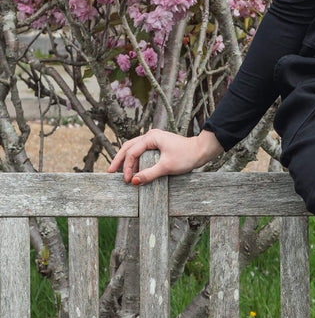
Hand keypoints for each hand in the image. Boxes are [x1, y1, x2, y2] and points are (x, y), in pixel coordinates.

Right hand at [107, 128, 223, 184]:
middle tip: (110, 172)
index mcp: (152, 137)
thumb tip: (134, 181)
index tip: (126, 179)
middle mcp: (151, 135)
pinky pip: (142, 151)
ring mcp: (154, 139)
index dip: (126, 166)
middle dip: (119, 160)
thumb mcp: (167, 167)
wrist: (201, 151)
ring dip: (128, 160)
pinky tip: (133, 170)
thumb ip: (149, 174)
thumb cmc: (186, 156)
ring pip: (134, 149)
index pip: (132, 151)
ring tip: (122, 173)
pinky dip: (136, 160)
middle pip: (128, 147)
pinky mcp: (157, 145)